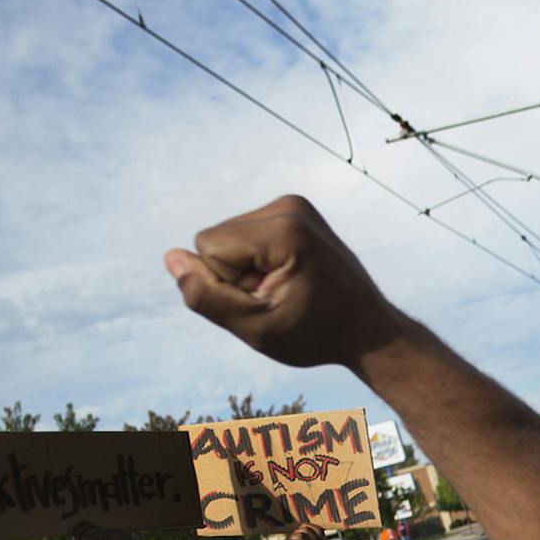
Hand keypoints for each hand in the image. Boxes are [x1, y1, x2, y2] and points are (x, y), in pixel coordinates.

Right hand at [166, 195, 409, 367]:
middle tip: (279, 297)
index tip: (269, 300)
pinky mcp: (295, 211)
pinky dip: (258, 259)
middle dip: (235, 273)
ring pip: (228, 236)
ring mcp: (294, 205)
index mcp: (283, 230)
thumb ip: (207, 295)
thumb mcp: (255, 328)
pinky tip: (290, 276)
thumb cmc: (315, 334)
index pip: (208, 246)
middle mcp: (289, 207)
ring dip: (246, 268)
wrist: (368, 328)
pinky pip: (245, 234)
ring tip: (287, 288)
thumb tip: (172, 257)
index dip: (227, 283)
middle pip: (216, 238)